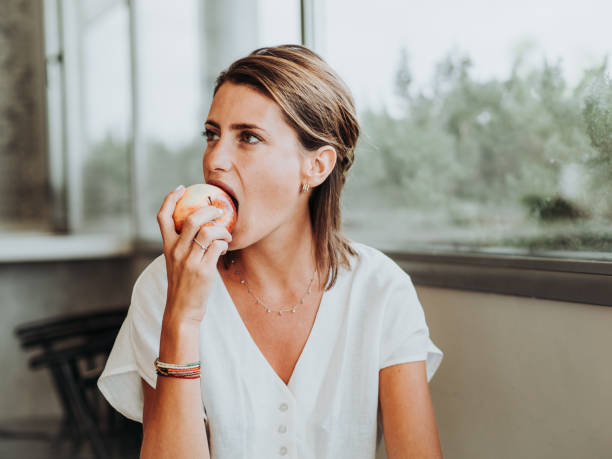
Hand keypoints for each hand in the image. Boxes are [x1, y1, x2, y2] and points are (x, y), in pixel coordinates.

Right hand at [157, 185, 232, 325]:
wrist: (182, 310)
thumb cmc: (182, 285)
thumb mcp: (175, 263)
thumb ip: (184, 246)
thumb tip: (202, 228)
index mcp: (167, 247)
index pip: (163, 217)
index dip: (171, 198)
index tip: (182, 188)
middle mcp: (176, 251)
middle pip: (191, 219)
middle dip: (208, 210)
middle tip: (219, 210)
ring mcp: (189, 261)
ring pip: (208, 232)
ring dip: (222, 229)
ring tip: (226, 233)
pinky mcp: (203, 270)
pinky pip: (218, 247)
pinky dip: (224, 244)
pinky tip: (225, 248)